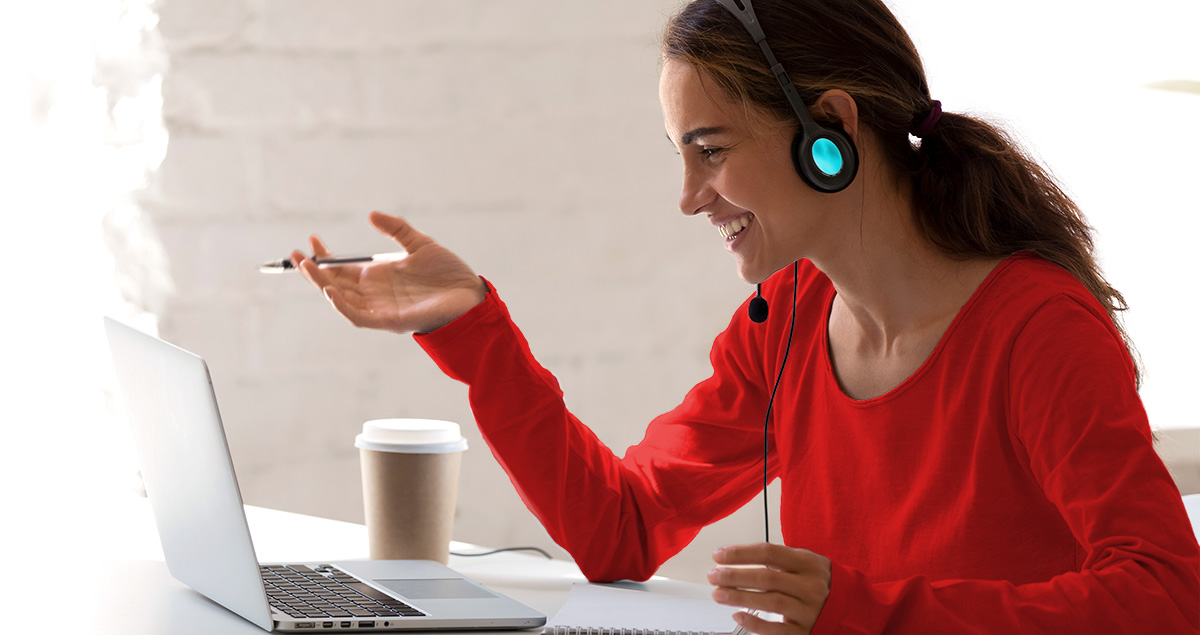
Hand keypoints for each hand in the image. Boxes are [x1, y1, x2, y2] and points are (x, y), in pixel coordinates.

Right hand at [292, 212, 486, 333]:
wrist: (470, 294)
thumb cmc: (448, 273)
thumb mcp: (419, 244)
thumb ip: (396, 229)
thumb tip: (371, 215)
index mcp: (379, 276)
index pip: (342, 268)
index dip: (325, 256)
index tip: (313, 239)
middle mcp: (375, 293)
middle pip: (335, 284)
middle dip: (314, 271)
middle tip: (297, 255)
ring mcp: (380, 308)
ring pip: (341, 300)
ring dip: (322, 285)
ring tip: (308, 267)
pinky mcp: (389, 321)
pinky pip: (358, 316)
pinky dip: (342, 306)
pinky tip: (330, 290)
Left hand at [707, 543, 831, 634]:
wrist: (849, 606)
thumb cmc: (819, 580)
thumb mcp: (805, 561)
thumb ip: (777, 557)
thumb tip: (736, 556)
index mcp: (807, 563)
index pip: (768, 553)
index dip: (740, 554)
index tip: (719, 556)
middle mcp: (809, 586)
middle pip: (766, 578)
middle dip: (735, 576)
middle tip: (714, 576)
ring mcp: (808, 610)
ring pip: (769, 602)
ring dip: (739, 597)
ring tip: (718, 594)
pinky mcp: (804, 631)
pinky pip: (777, 630)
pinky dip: (755, 623)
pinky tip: (738, 616)